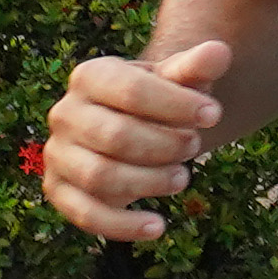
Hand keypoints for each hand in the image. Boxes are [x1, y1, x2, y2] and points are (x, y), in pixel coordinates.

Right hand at [35, 37, 228, 246]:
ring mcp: (58, 153)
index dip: (177, 104)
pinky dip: (121, 225)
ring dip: (148, 183)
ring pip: (100, 176)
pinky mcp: (58, 190)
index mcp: (90, 76)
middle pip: (116, 136)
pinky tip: (158, 227)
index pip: (132, 90)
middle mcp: (65, 113)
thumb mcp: (177, 79)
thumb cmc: (158, 98)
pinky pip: (85, 214)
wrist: (131, 123)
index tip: (214, 115)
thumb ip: (195, 66)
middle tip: (195, 147)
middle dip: (164, 145)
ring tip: (182, 178)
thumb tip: (220, 52)